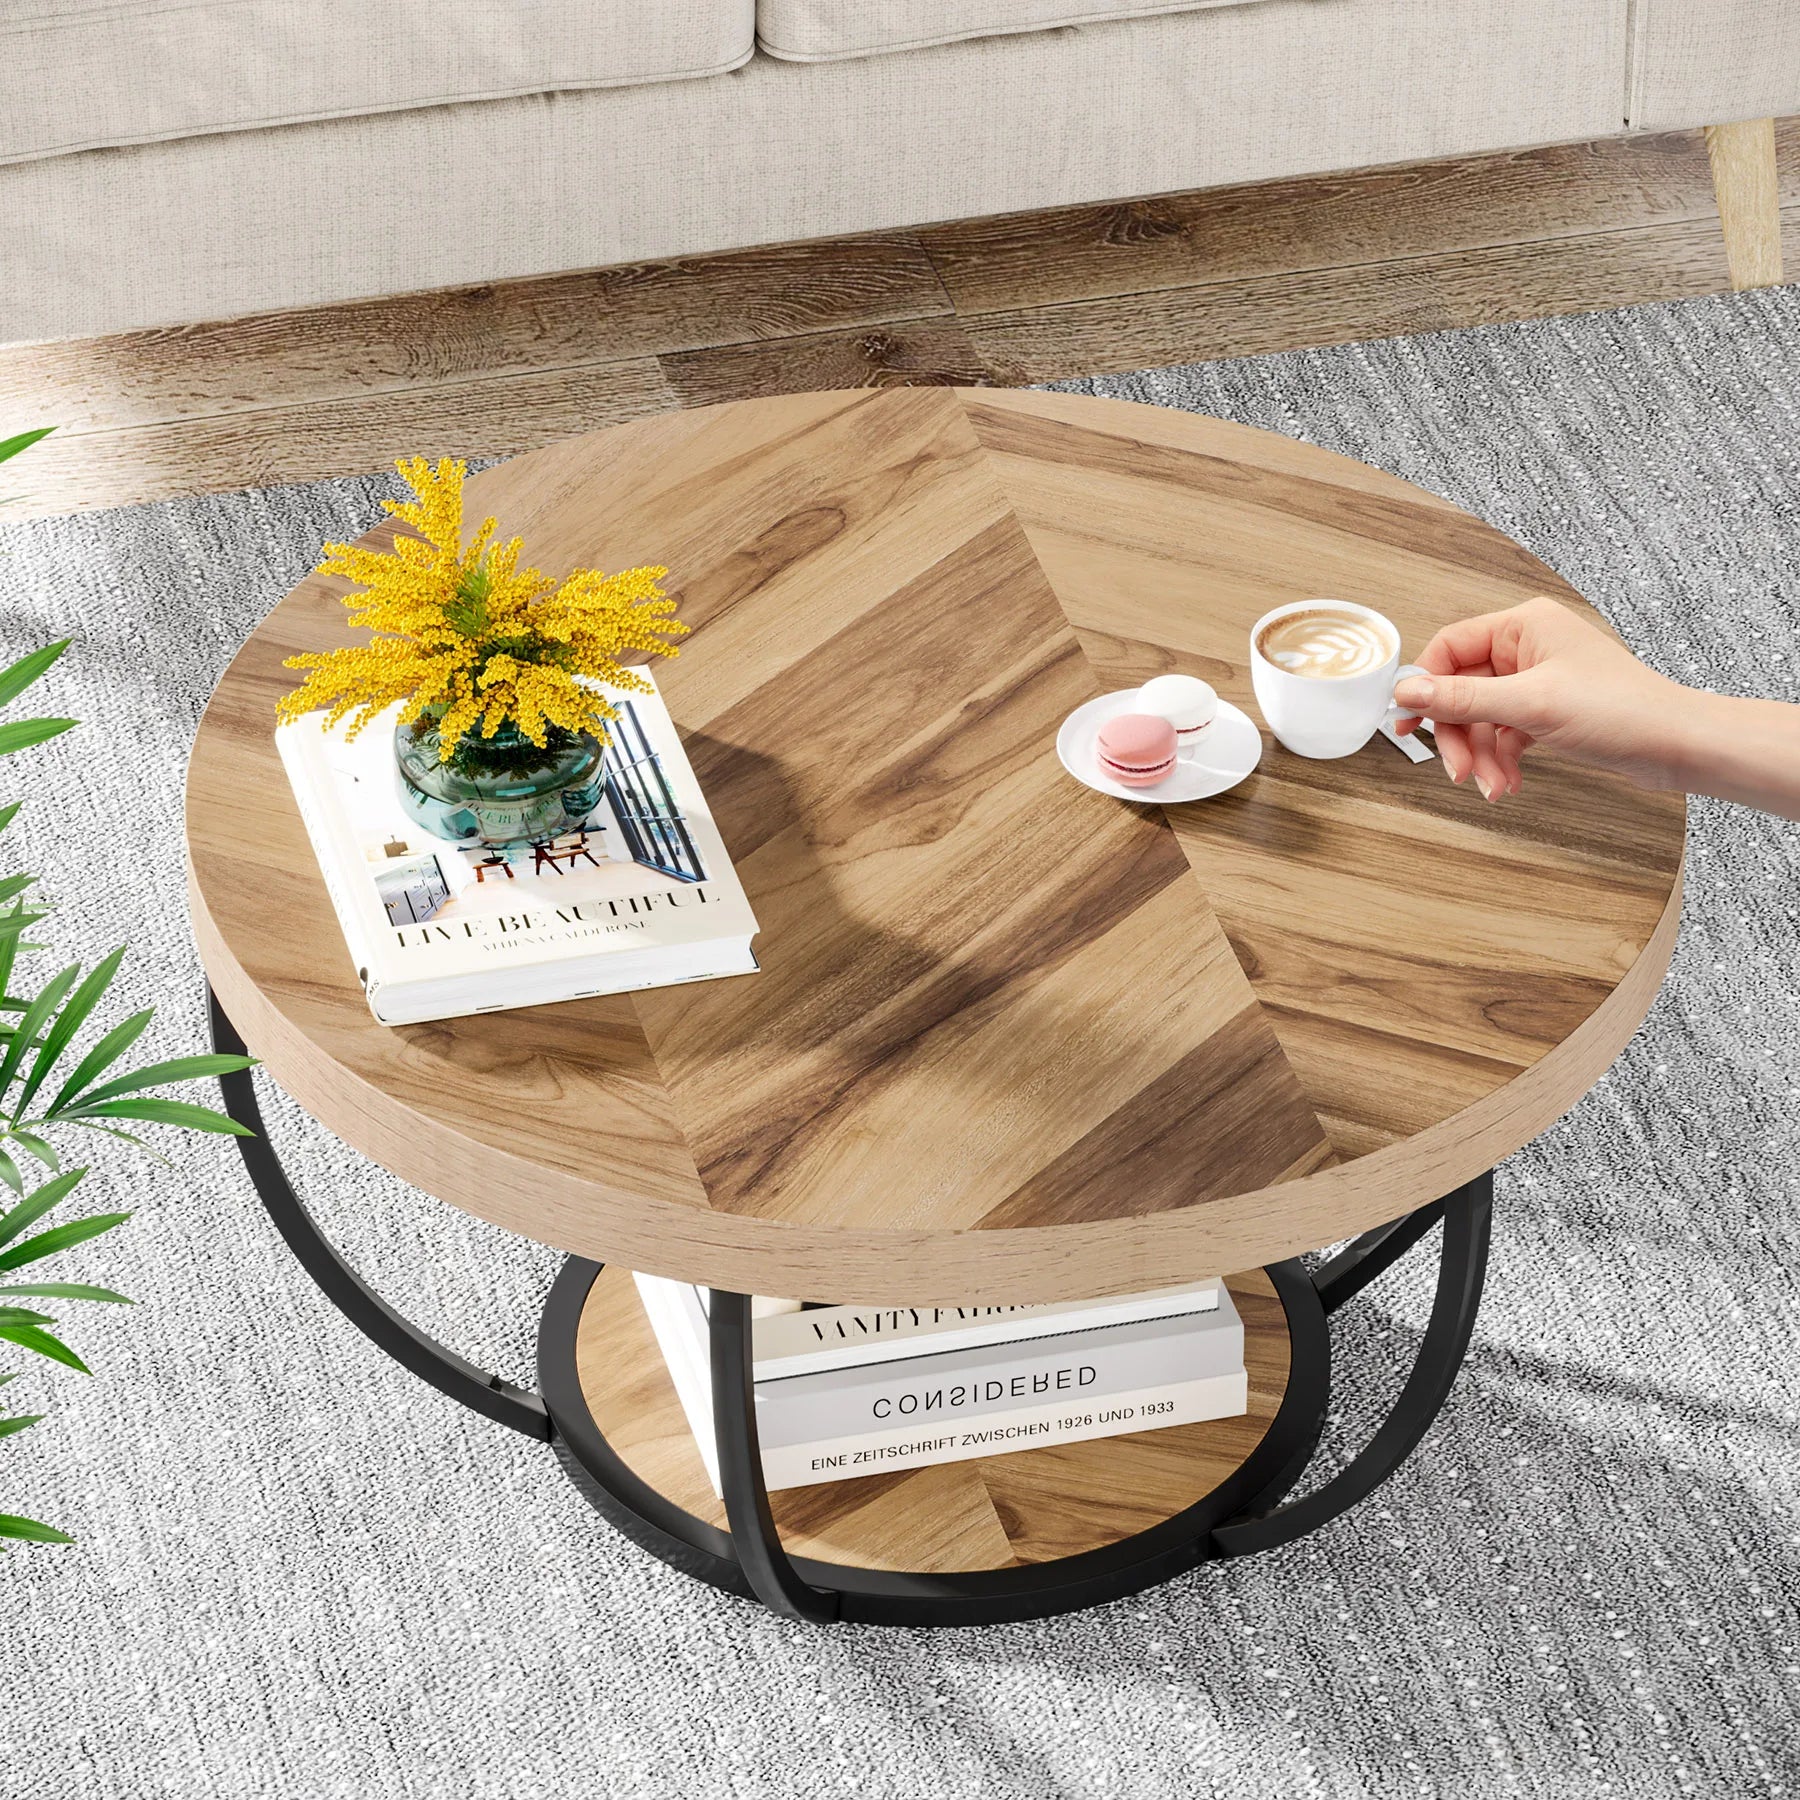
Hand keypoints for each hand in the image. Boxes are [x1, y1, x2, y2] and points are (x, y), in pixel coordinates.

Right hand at [1392, 595, 1684, 800]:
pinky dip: (1500, 760)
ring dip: (1479, 756)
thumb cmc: (1623, 710)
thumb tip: (1407, 690)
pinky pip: (1502, 733)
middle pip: (1462, 689)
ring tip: (1489, 786)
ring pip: (1481, 717)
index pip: (1449, 647)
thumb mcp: (1530, 704)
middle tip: (1455, 769)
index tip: (1407, 720)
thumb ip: (1462, 697)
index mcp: (1524, 626)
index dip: (1424, 684)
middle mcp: (1528, 648)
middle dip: (1458, 735)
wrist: (1675, 745)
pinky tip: (1507, 783)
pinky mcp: (1546, 710)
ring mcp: (1537, 680)